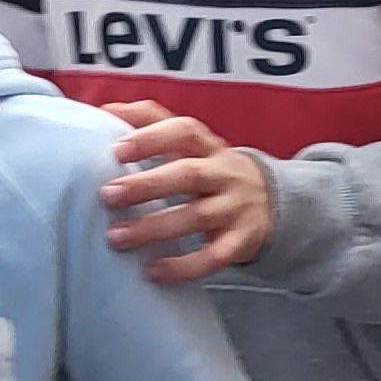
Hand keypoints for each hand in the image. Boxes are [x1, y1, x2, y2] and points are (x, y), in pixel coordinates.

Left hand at [98, 101, 272, 281]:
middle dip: (147, 184)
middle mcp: (225, 174)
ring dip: (155, 227)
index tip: (116, 149)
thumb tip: (105, 108)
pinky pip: (214, 256)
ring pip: (197, 216)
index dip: (152, 138)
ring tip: (116, 237)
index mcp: (210, 147)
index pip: (185, 132)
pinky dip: (184, 266)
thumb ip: (152, 123)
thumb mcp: (193, 144)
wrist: (274, 201)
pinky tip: (153, 271)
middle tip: (108, 195)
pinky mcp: (241, 241)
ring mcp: (236, 208)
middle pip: (189, 174)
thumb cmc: (213, 170)